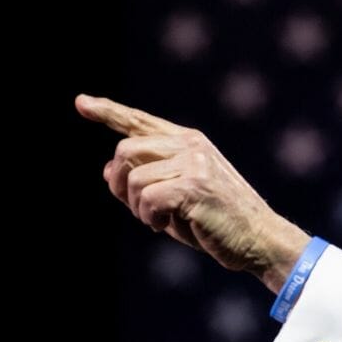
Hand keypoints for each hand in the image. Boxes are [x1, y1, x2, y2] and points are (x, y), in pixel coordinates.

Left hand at [76, 94, 308, 292]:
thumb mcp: (174, 200)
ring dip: (137, 208)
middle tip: (139, 210)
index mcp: (188, 141)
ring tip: (160, 220)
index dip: (108, 112)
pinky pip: (147, 199)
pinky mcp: (194, 184)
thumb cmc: (217, 223)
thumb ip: (144, 182)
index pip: (140, 121)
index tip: (81, 103)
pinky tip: (168, 226)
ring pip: (133, 178)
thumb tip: (106, 171)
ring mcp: (194, 161)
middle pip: (126, 150)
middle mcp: (190, 144)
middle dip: (119, 184)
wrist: (259, 239)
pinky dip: (150, 218)